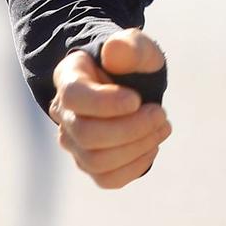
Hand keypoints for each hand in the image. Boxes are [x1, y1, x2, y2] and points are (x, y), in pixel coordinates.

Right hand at [49, 28, 171, 188]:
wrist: (132, 86)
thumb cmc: (132, 64)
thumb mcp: (138, 48)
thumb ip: (130, 46)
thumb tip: (114, 51)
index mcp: (69, 77)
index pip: (74, 96)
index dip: (105, 103)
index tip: (137, 99)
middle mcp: (64, 113)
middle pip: (85, 135)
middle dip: (130, 128)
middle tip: (160, 113)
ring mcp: (73, 142)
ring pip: (96, 161)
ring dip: (137, 147)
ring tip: (162, 127)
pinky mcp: (89, 163)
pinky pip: (107, 179)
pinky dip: (135, 166)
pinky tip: (151, 145)